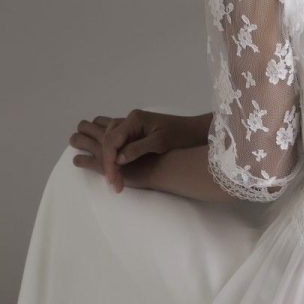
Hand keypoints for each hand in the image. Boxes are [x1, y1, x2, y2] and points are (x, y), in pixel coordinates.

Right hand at [69, 110, 206, 193]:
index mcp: (134, 119)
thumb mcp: (160, 142)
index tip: (113, 179)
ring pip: (111, 142)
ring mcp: (132, 126)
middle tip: (115, 184)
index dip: (109, 160)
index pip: (112, 140)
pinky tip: (120, 171)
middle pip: (108, 141)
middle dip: (109, 163)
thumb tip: (117, 159)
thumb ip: (137, 149)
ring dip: (111, 161)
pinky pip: (119, 144)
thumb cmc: (180, 135)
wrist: (194, 131)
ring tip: (116, 181)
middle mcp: (130, 120)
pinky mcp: (136, 133)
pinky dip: (117, 158)